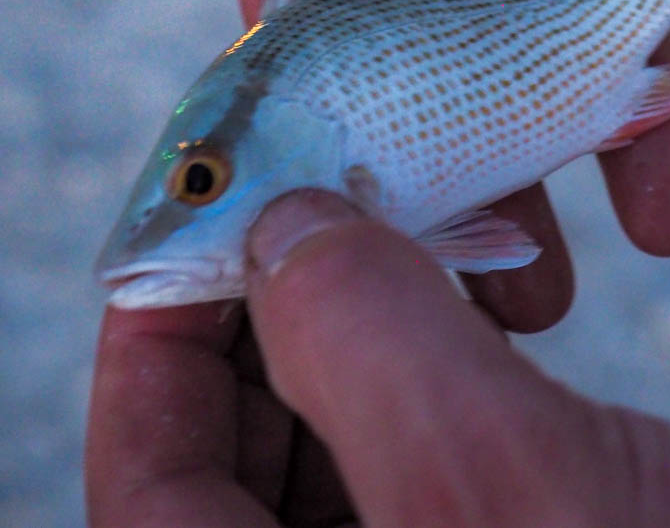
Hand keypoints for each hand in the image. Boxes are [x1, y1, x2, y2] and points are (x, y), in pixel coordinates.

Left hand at [87, 192, 669, 526]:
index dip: (159, 331)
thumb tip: (286, 225)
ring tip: (435, 233)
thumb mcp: (500, 486)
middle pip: (244, 434)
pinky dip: (459, 346)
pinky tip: (515, 304)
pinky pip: (436, 428)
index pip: (149, 471)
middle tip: (329, 189)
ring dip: (386, 311)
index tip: (206, 213)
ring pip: (346, 419)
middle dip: (284, 300)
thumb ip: (367, 344)